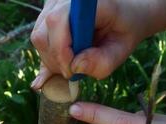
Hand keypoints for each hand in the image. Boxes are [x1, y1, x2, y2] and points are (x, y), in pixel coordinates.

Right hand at [30, 0, 163, 88]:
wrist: (127, 15)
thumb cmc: (126, 29)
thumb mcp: (122, 49)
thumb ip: (102, 62)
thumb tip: (75, 68)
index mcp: (85, 2)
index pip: (57, 21)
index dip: (60, 50)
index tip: (71, 72)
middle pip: (42, 33)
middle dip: (55, 61)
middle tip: (73, 74)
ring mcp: (54, 5)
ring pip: (38, 37)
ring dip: (52, 60)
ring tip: (72, 67)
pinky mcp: (49, 14)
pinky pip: (40, 38)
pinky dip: (48, 57)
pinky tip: (54, 72)